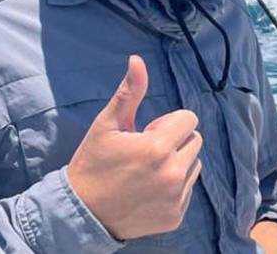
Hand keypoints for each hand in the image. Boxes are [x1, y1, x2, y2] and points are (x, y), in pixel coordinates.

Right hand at [67, 55, 202, 239]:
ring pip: (194, 164)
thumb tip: (137, 59)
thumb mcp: (107, 124)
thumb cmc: (93, 163)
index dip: (167, 122)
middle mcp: (172, 174)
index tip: (146, 132)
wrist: (81, 212)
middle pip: (195, 140)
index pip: (188, 118)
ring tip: (148, 170)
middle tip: (146, 151)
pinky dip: (174, 186)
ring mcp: (175, 198)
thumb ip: (129, 93)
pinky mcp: (175, 217)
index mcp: (157, 148)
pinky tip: (148, 189)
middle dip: (175, 140)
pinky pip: (188, 189)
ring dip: (178, 162)